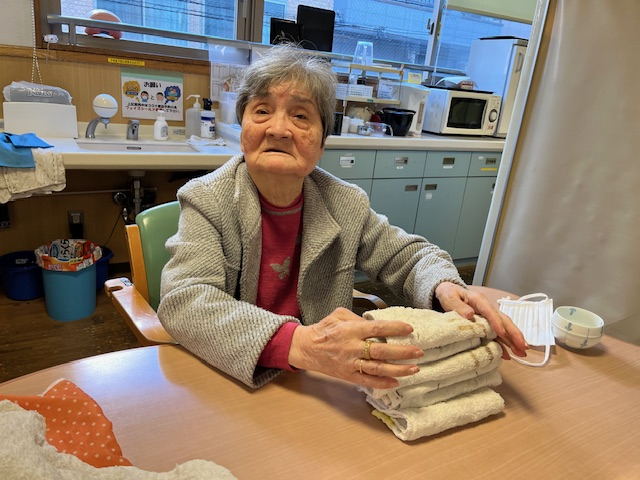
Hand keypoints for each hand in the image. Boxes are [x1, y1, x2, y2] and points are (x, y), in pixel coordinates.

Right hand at [288, 308, 423, 388]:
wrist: (306, 349)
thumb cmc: (324, 330)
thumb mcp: (338, 315)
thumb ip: (357, 317)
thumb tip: (376, 321)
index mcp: (350, 330)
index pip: (376, 328)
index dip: (394, 328)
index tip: (409, 329)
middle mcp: (352, 347)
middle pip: (380, 351)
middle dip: (402, 352)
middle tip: (419, 352)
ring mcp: (350, 363)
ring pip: (377, 368)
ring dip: (397, 370)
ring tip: (414, 368)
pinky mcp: (348, 376)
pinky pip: (367, 381)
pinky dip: (382, 383)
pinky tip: (396, 382)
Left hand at [434, 282, 527, 359]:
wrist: (448, 292)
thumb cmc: (449, 294)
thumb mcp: (450, 297)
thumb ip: (458, 305)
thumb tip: (470, 314)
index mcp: (480, 301)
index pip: (491, 312)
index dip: (497, 322)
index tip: (502, 333)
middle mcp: (488, 309)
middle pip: (504, 320)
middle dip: (514, 334)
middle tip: (523, 347)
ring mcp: (489, 317)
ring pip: (504, 329)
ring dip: (513, 341)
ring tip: (522, 353)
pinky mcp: (486, 325)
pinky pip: (497, 335)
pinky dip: (503, 345)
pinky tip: (508, 355)